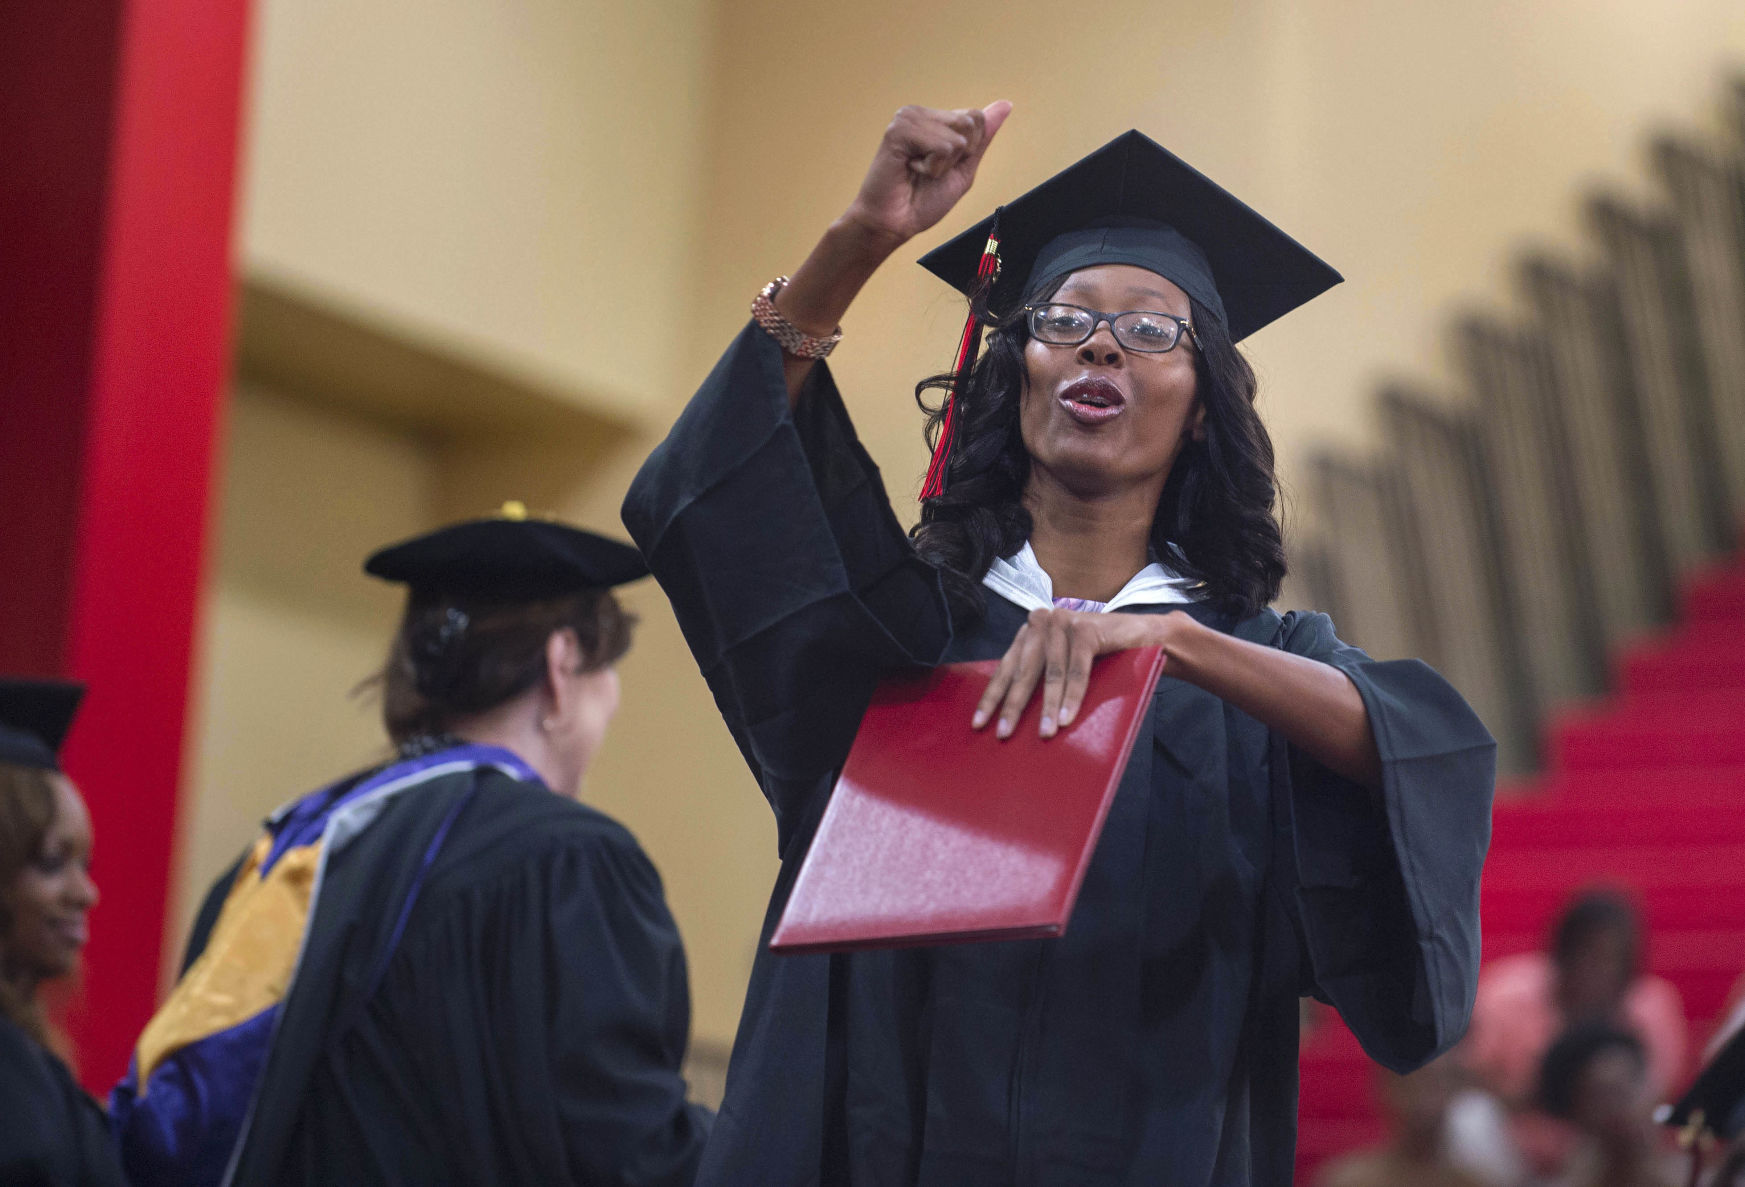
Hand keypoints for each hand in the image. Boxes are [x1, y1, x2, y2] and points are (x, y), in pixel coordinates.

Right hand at [840, 101, 1011, 250]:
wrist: (894, 224)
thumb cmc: (923, 201)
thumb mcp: (963, 169)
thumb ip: (982, 138)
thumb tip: (1006, 105)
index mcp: (935, 120)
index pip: (977, 117)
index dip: (969, 150)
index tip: (941, 166)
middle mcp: (921, 113)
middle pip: (970, 123)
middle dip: (958, 157)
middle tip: (928, 170)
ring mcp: (908, 118)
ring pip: (957, 137)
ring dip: (942, 165)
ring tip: (917, 171)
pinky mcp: (898, 130)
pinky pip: (942, 147)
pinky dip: (932, 168)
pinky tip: (909, 169)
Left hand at [972, 609, 1189, 738]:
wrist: (1143, 637)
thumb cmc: (1100, 657)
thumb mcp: (1062, 665)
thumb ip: (1039, 677)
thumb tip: (1010, 716)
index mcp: (1030, 632)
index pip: (1006, 667)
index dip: (992, 696)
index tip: (978, 723)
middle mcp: (1042, 622)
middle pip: (1023, 670)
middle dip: (1013, 705)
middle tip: (1003, 733)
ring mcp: (1064, 621)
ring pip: (1051, 672)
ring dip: (1048, 707)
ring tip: (1045, 733)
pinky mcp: (1086, 628)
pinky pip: (1076, 669)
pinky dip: (1073, 696)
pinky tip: (1067, 718)